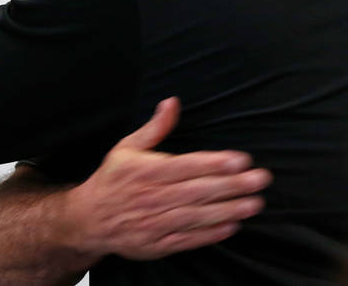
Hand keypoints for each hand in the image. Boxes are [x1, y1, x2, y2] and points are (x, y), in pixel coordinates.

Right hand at [60, 98, 271, 260]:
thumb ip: (154, 128)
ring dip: (228, 210)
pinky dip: (210, 235)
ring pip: (196, 217)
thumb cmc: (112, 180)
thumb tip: (172, 102)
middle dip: (232, 186)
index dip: (215, 163)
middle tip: (260, 180)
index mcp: (147, 171)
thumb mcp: (127, 148)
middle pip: (198, 191)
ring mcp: (154, 223)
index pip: (187, 166)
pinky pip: (187, 240)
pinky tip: (232, 227)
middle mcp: (152, 198)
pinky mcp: (156, 245)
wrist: (87, 220)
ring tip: (254, 203)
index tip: (242, 160)